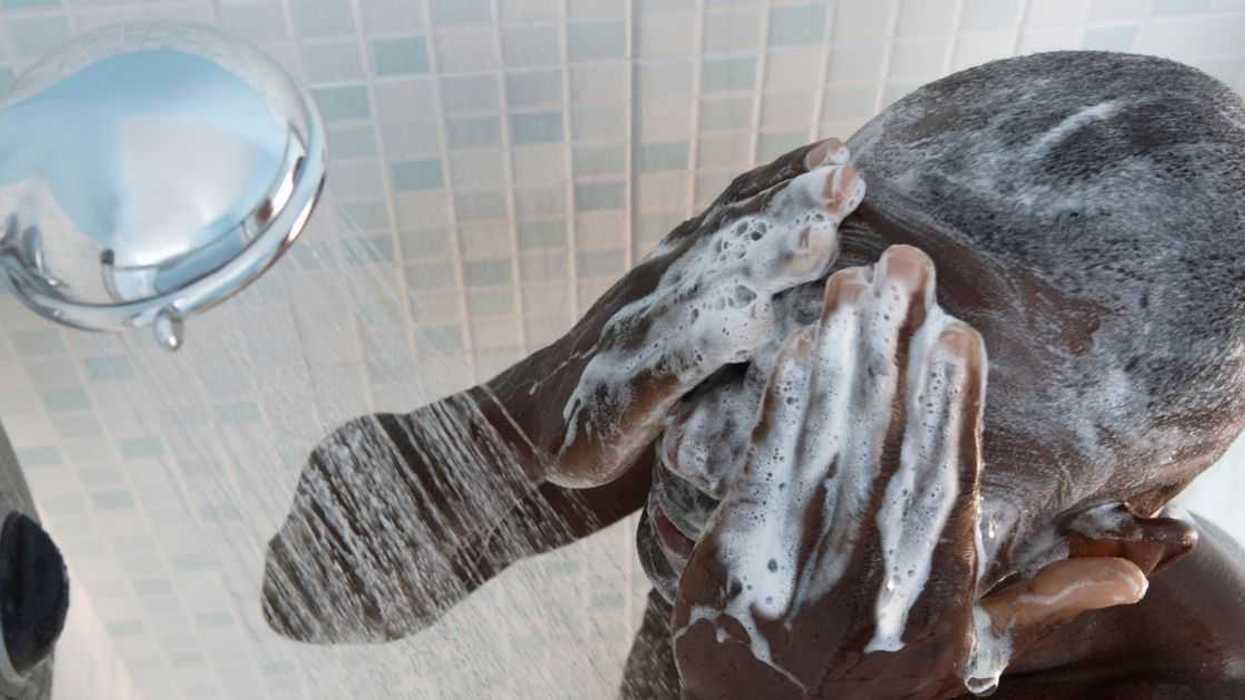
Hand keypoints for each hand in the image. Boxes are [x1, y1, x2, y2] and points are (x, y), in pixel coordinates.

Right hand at [508, 139, 865, 487]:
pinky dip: (706, 342)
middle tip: (846, 180)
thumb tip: (819, 235)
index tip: (841, 153)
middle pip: (732, 239)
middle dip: (790, 206)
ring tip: (816, 238)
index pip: (735, 211)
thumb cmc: (638, 368)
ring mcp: (640, 335)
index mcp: (682, 266)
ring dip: (763, 263)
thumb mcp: (689, 312)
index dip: (783, 179)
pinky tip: (748, 325)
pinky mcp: (625, 393)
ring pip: (707, 291)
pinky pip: (668, 363)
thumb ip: (741, 276)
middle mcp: (661, 287)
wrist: (542, 425)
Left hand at [672, 246, 1152, 699]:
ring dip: (835, 350)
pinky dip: (777, 402)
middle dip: (892, 342)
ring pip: (824, 432)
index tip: (958, 333)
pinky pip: (762, 459)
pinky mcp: (739, 543)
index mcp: (936, 578)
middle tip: (903, 262)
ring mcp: (801, 546)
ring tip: (847, 281)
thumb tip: (1132, 577)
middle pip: (885, 433)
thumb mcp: (971, 652)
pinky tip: (789, 346)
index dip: (953, 402)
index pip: (950, 476)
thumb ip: (1043, 602)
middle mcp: (871, 556)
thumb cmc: (886, 677)